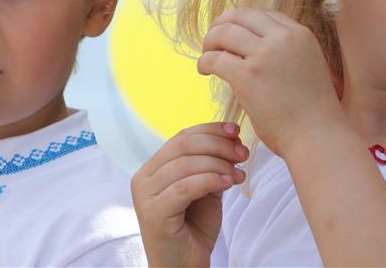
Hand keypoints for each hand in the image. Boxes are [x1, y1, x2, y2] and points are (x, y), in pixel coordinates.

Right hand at [131, 122, 248, 266]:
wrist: (184, 267)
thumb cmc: (194, 229)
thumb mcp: (204, 188)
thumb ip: (211, 164)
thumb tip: (231, 137)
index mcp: (153, 168)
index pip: (181, 137)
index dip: (210, 130)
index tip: (235, 131)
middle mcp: (143, 178)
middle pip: (183, 146)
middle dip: (217, 145)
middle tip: (242, 153)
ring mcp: (145, 196)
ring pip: (186, 165)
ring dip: (219, 164)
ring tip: (238, 174)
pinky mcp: (154, 214)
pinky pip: (186, 188)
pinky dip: (211, 180)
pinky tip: (229, 183)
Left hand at [199, 8, 346, 157]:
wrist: (318, 136)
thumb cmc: (313, 111)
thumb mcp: (308, 66)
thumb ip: (287, 52)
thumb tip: (256, 47)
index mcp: (300, 34)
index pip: (262, 14)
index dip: (241, 22)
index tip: (231, 34)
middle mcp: (283, 38)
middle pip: (240, 15)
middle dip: (221, 25)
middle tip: (212, 40)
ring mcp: (265, 55)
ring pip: (224, 32)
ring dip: (210, 42)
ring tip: (207, 56)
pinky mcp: (248, 75)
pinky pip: (215, 58)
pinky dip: (204, 62)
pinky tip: (204, 71)